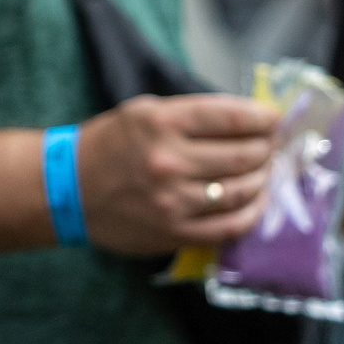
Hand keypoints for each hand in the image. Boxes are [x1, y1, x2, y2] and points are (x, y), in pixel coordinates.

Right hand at [76, 95, 276, 256]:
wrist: (69, 189)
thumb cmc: (110, 145)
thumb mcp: (144, 112)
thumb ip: (193, 114)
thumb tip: (248, 120)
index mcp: (162, 122)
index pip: (233, 118)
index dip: (264, 118)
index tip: (274, 119)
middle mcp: (169, 161)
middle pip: (245, 154)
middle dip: (267, 147)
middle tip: (271, 145)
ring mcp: (173, 200)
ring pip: (243, 189)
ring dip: (262, 178)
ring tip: (264, 170)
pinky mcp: (175, 231)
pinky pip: (230, 226)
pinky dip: (252, 212)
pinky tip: (256, 200)